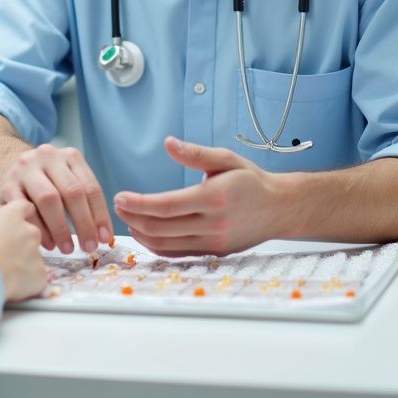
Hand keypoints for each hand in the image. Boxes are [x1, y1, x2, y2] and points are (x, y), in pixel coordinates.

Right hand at [0, 144, 112, 254]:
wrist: (4, 167)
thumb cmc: (44, 181)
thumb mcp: (65, 178)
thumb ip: (83, 199)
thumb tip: (102, 235)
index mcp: (69, 156)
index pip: (90, 187)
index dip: (100, 215)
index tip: (105, 239)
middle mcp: (48, 157)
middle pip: (71, 192)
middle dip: (83, 223)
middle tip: (89, 247)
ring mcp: (25, 169)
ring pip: (48, 199)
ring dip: (61, 228)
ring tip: (68, 248)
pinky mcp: (7, 185)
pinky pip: (26, 209)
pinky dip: (39, 229)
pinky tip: (48, 244)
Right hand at [0, 198, 46, 302]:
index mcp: (2, 211)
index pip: (13, 206)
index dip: (6, 219)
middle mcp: (23, 223)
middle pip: (29, 224)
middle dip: (23, 233)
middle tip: (9, 248)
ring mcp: (34, 247)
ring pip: (34, 250)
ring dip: (25, 258)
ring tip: (6, 271)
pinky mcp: (39, 270)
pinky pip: (36, 276)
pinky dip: (27, 282)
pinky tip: (13, 287)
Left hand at [112, 136, 281, 255]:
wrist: (279, 208)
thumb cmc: (252, 181)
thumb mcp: (226, 159)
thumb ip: (195, 153)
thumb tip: (168, 143)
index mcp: (214, 198)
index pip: (167, 205)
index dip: (139, 204)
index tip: (120, 197)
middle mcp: (213, 224)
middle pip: (161, 228)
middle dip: (133, 218)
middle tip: (118, 205)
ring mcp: (213, 242)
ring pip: (166, 245)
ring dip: (141, 233)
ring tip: (126, 218)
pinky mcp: (213, 253)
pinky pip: (177, 254)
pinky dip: (156, 246)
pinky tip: (145, 233)